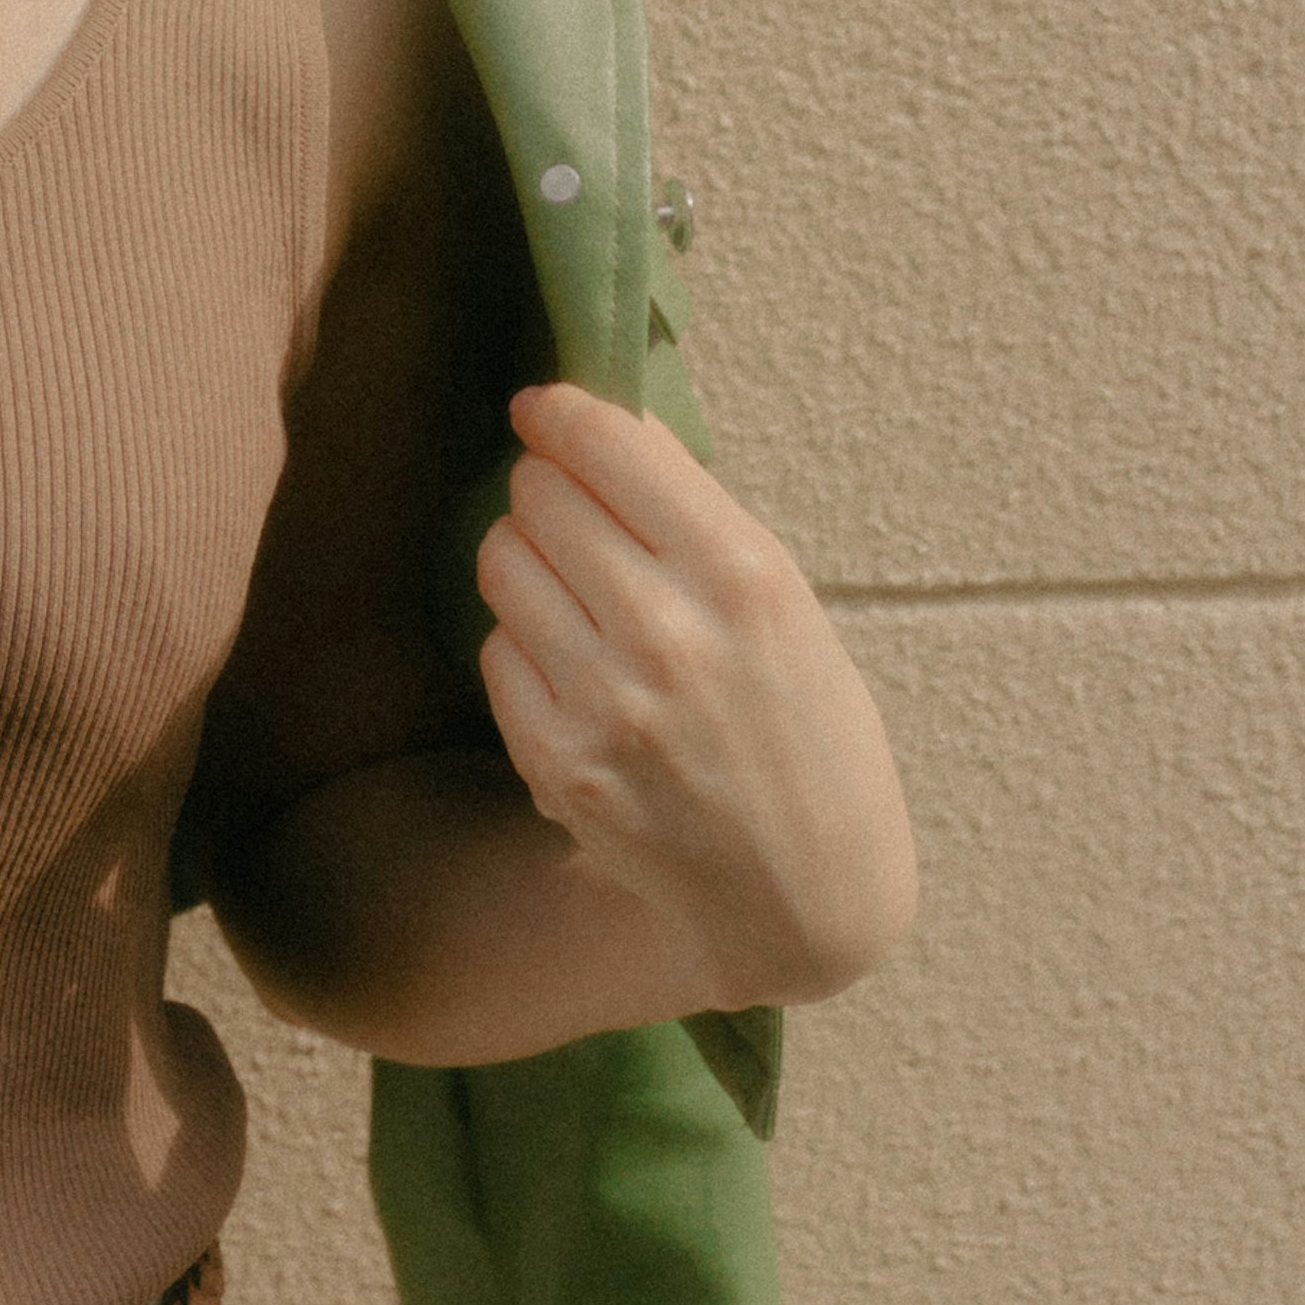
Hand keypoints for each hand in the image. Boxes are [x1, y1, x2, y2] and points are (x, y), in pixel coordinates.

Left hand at [472, 381, 917, 1009]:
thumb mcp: (784, 600)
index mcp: (740, 575)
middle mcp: (667, 632)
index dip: (561, 413)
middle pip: (538, 493)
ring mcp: (605, 703)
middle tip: (577, 517)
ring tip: (579, 596)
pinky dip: (525, 647)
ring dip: (529, 561)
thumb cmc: (808, 730)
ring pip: (502, 559)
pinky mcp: (557, 762)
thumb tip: (603, 419)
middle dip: (551, 491)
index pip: (604, 444)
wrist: (809, 894)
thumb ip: (691, 508)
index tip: (545, 410)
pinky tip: (577, 672)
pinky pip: (496, 650)